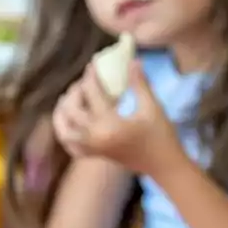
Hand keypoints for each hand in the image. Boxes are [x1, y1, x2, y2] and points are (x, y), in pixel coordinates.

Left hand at [51, 60, 183, 176]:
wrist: (165, 167)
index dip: (91, 76)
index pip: (93, 94)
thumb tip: (133, 60)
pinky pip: (70, 146)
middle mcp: (95, 137)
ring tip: (68, 100)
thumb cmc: (162, 137)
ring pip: (64, 131)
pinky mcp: (95, 155)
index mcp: (110, 124)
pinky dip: (65, 133)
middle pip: (72, 110)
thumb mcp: (152, 108)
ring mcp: (93, 148)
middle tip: (83, 83)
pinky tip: (69, 122)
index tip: (93, 64)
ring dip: (62, 113)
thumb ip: (139, 84)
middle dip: (74, 93)